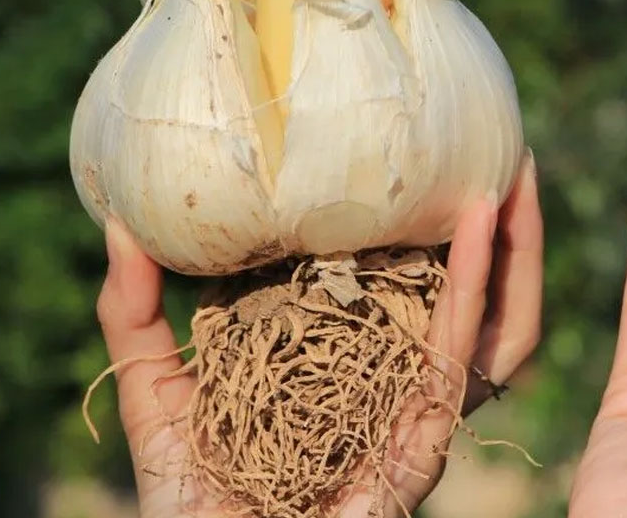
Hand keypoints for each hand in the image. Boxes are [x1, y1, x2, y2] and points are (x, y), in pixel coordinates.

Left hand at [93, 151, 541, 517]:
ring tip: (509, 163)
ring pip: (468, 308)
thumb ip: (137, 316)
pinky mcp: (424, 433)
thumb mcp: (156, 392)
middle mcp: (381, 376)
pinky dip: (474, 284)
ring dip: (497, 237)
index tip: (415, 147)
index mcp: (332, 360)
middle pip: (443, 287)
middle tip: (495, 143)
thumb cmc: (189, 499)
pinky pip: (456, 349)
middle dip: (479, 221)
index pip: (379, 277)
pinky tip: (482, 222)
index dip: (406, 218)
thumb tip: (116, 224)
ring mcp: (408, 404)